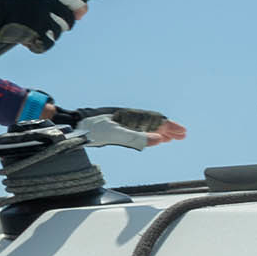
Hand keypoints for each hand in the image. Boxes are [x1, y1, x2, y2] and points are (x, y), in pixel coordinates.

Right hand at [0, 0, 87, 52]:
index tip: (80, 14)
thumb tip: (75, 11)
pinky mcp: (37, 31)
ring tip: (32, 33)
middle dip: (62, 25)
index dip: (80, 7)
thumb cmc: (3, 2)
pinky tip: (29, 42)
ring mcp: (43, 17)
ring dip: (47, 35)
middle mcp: (48, 2)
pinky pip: (46, 43)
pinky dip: (38, 45)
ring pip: (58, 33)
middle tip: (48, 27)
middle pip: (69, 18)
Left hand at [54, 105, 186, 145]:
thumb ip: (135, 137)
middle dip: (168, 129)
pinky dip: (149, 135)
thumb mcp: (114, 133)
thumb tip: (157, 138)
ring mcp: (123, 124)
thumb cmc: (92, 127)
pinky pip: (138, 132)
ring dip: (160, 132)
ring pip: (147, 127)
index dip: (169, 126)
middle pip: (153, 123)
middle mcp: (128, 118)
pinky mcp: (117, 130)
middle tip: (182, 136)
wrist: (75, 126)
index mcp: (130, 116)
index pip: (155, 120)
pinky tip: (154, 139)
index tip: (181, 132)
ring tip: (171, 138)